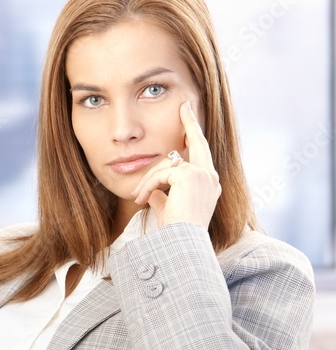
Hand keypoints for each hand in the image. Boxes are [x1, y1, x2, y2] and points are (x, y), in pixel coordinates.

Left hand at [131, 101, 220, 228]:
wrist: (181, 244)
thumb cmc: (175, 232)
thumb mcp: (167, 209)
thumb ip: (162, 196)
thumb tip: (151, 192)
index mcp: (209, 183)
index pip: (201, 154)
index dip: (194, 134)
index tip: (188, 117)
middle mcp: (211, 177)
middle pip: (198, 142)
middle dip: (190, 121)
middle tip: (184, 105)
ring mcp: (203, 175)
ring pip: (167, 164)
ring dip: (148, 180)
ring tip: (137, 197)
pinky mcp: (190, 176)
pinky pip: (161, 173)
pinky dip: (148, 185)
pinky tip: (142, 199)